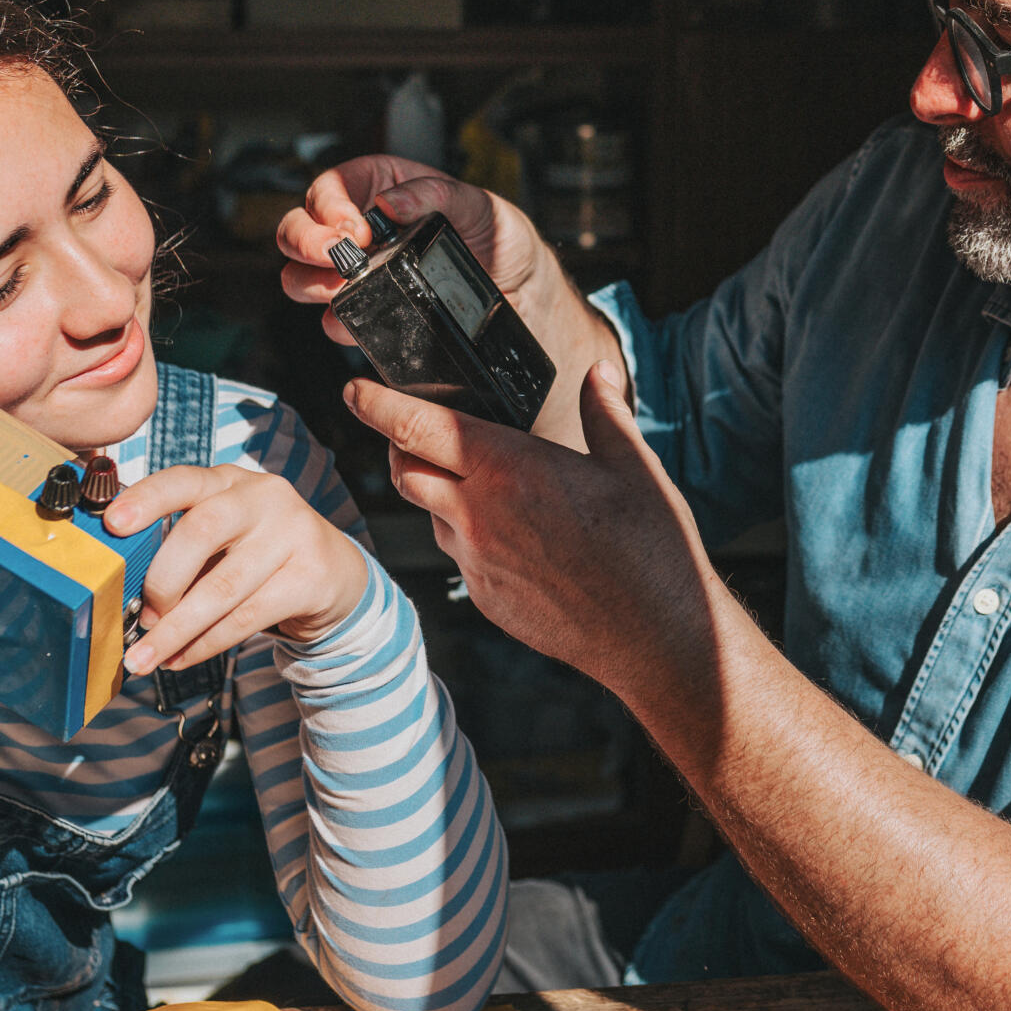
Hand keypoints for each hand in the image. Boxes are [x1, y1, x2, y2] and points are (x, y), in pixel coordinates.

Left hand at [103, 464, 372, 672]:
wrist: (334, 572)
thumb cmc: (256, 552)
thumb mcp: (222, 533)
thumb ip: (179, 545)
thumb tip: (119, 589)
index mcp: (228, 481)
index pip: (184, 480)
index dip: (147, 500)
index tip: (113, 523)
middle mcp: (263, 498)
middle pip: (202, 530)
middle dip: (162, 581)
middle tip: (139, 618)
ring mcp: (292, 534)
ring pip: (222, 587)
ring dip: (176, 630)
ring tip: (145, 658)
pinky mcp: (310, 577)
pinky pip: (247, 617)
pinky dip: (206, 644)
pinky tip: (181, 658)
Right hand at [280, 154, 632, 450]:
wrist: (525, 299)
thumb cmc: (504, 241)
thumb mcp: (480, 205)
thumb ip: (437, 193)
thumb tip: (392, 200)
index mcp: (385, 190)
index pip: (332, 186)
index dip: (329, 203)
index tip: (351, 226)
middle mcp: (363, 232)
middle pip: (301, 228)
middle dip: (305, 240)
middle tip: (336, 255)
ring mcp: (361, 275)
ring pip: (302, 275)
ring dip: (308, 281)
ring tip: (340, 285)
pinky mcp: (370, 315)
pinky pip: (334, 321)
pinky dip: (338, 321)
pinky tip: (357, 318)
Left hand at [341, 363, 715, 693]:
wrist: (654, 635)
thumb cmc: (649, 547)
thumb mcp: (634, 467)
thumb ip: (604, 414)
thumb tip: (598, 374)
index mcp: (508, 467)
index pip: (415, 426)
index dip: (376, 403)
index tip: (356, 389)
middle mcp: (478, 513)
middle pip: (405, 469)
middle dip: (398, 446)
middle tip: (412, 431)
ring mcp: (476, 561)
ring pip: (430, 513)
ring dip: (437, 493)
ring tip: (480, 485)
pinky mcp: (485, 597)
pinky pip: (460, 556)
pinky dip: (469, 537)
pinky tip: (512, 537)